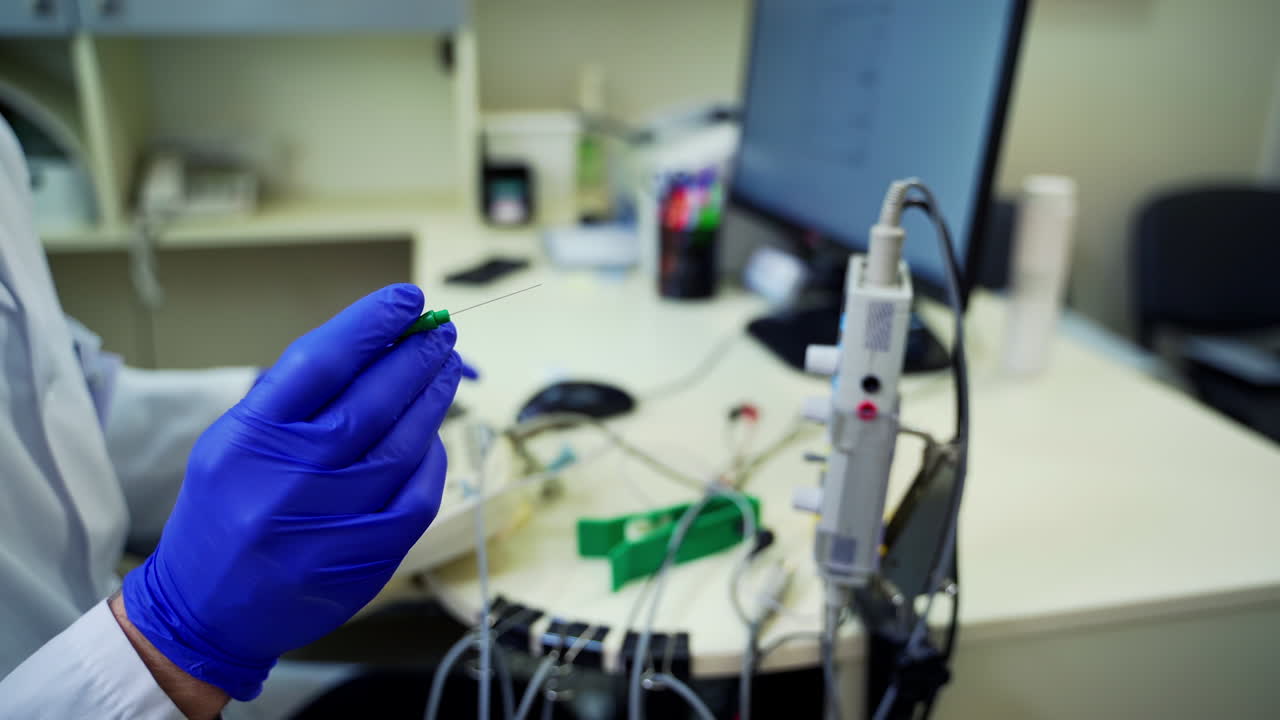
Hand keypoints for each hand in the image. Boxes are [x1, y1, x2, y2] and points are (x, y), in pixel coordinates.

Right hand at [122, 284, 461, 699]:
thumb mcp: (233, 441)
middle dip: (414, 358)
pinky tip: (432, 435)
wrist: (204, 610)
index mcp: (247, 439)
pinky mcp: (363, 559)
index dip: (370, 323)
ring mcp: (328, 523)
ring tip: (446, 370)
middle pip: (370, 401)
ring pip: (402, 446)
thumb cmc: (225, 511)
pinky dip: (431, 459)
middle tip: (440, 332)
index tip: (407, 299)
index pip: (319, 362)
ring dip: (432, 400)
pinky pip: (416, 496)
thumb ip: (296, 398)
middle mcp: (287, 479)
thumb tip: (378, 343)